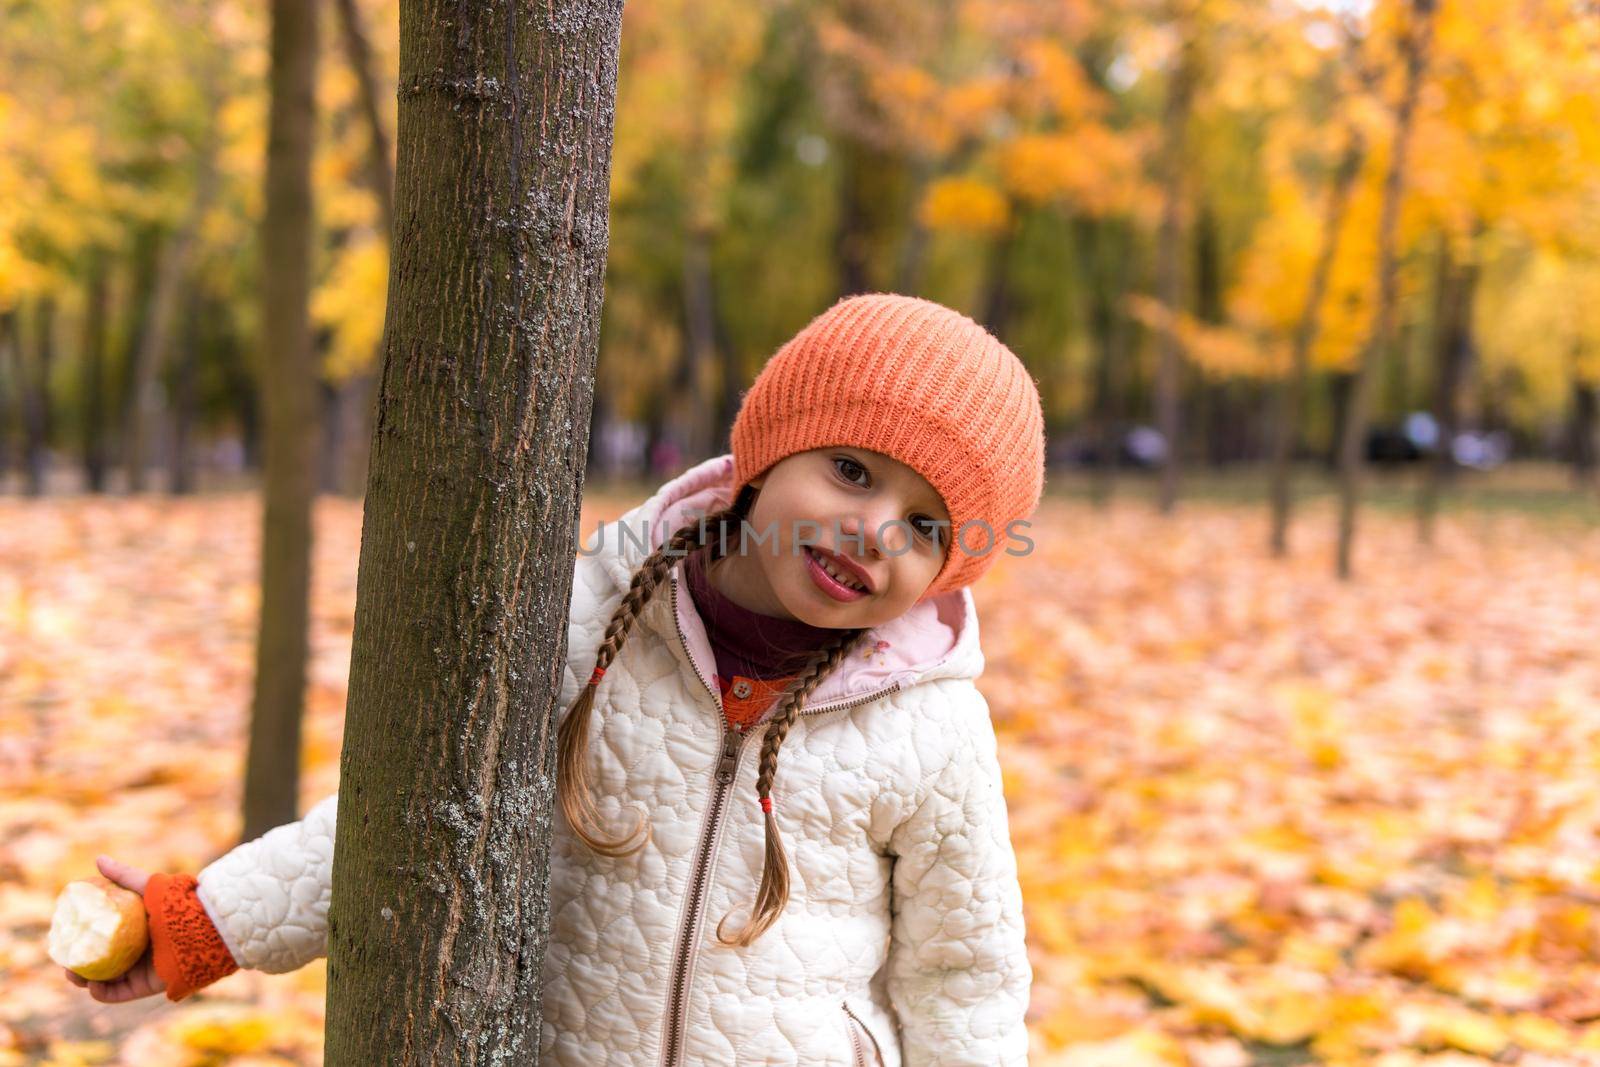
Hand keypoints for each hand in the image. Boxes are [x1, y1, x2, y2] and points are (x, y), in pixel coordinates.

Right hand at [60, 855, 166, 1002]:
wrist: (204, 928)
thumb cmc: (177, 904)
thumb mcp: (148, 887)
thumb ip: (124, 876)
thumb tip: (98, 859)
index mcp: (135, 929)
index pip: (102, 937)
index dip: (82, 940)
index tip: (65, 938)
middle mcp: (137, 950)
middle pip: (100, 961)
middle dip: (79, 964)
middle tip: (66, 962)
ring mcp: (141, 969)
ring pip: (106, 980)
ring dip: (85, 981)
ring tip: (74, 975)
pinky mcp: (147, 985)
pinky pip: (120, 994)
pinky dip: (103, 993)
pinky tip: (92, 986)